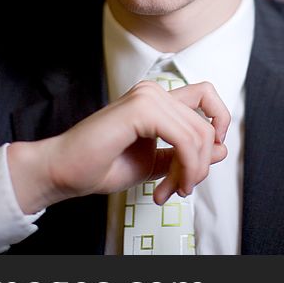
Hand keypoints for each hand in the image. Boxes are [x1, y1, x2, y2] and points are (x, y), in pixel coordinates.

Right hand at [7, 81, 229, 213]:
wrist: (63, 172)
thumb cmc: (100, 165)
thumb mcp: (154, 163)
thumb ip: (185, 154)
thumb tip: (220, 149)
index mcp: (156, 99)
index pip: (205, 96)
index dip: (219, 122)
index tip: (208, 155)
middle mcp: (153, 92)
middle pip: (206, 124)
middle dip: (200, 165)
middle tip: (180, 188)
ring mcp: (146, 97)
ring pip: (199, 134)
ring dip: (191, 171)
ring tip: (170, 190)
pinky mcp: (140, 109)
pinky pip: (184, 139)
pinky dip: (184, 167)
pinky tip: (166, 185)